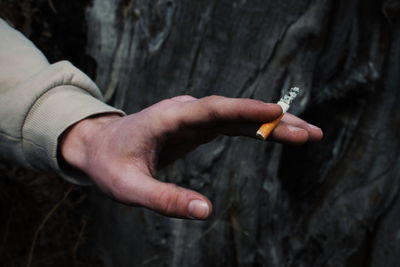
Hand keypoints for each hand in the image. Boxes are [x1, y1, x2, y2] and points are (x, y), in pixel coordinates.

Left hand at [60, 95, 322, 219]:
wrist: (99, 145)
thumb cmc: (110, 164)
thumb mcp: (130, 188)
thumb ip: (165, 199)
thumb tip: (207, 212)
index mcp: (170, 118)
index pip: (214, 109)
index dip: (247, 110)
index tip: (278, 113)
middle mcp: (187, 111)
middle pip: (236, 111)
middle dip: (274, 121)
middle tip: (310, 133)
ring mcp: (194, 117)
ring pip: (239, 116)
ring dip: (272, 124)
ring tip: (306, 134)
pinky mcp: (198, 126)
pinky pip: (233, 124)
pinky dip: (257, 129)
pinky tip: (277, 134)